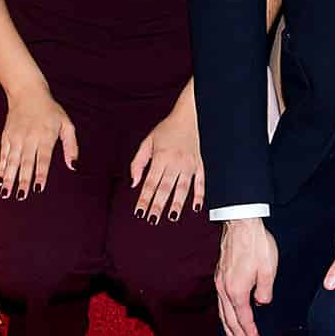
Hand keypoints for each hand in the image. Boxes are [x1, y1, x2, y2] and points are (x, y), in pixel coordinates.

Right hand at [0, 89, 77, 200]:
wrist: (27, 92)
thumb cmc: (49, 109)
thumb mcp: (67, 124)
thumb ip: (71, 146)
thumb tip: (74, 166)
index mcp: (45, 137)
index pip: (43, 160)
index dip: (40, 175)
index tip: (38, 189)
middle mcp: (30, 138)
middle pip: (25, 163)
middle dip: (22, 181)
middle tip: (21, 196)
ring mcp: (16, 137)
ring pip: (12, 161)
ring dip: (9, 178)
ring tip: (6, 192)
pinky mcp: (6, 136)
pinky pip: (3, 155)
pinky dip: (1, 168)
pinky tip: (0, 179)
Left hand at [129, 96, 204, 222]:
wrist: (189, 116)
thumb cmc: (167, 129)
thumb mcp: (148, 141)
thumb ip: (138, 162)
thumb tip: (134, 182)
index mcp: (161, 157)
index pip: (150, 183)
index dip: (144, 198)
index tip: (140, 211)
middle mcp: (176, 162)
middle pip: (165, 188)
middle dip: (158, 205)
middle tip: (153, 219)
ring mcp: (189, 164)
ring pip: (183, 188)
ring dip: (177, 204)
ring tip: (172, 217)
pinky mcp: (200, 165)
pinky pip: (200, 183)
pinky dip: (199, 196)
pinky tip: (195, 207)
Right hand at [215, 216, 278, 335]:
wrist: (240, 221)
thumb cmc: (256, 244)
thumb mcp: (268, 269)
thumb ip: (265, 291)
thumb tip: (261, 303)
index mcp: (237, 291)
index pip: (244, 320)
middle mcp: (224, 290)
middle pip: (230, 322)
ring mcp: (220, 283)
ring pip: (223, 314)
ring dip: (228, 332)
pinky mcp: (219, 276)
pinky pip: (221, 304)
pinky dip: (225, 317)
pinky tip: (228, 320)